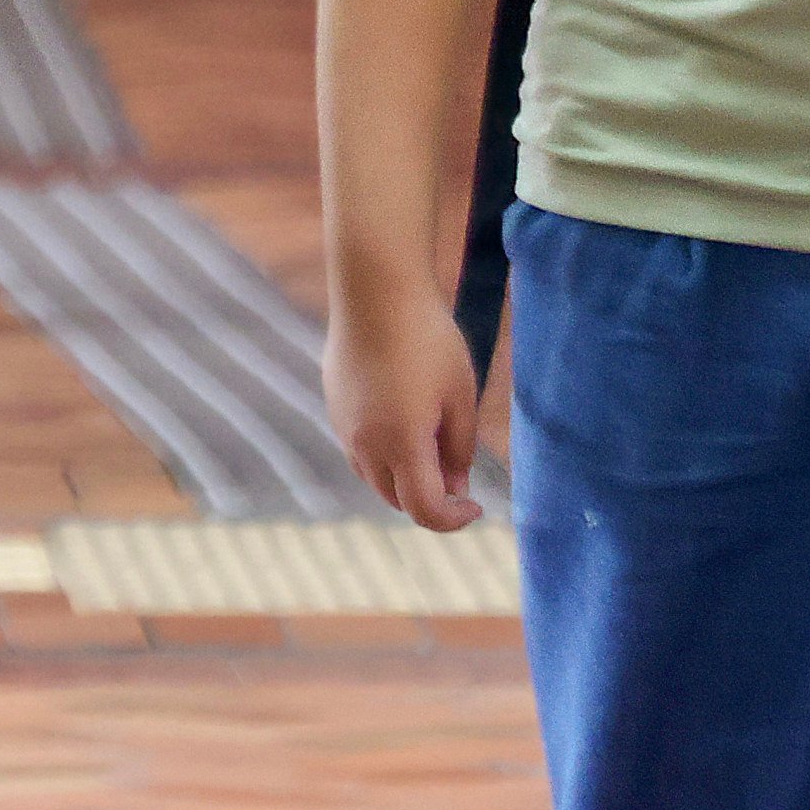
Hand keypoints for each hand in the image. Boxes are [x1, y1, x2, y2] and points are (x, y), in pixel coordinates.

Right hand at [326, 291, 484, 532]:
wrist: (376, 290)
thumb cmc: (428, 339)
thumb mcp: (460, 394)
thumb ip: (460, 447)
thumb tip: (456, 485)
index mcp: (401, 444)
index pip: (425, 510)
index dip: (453, 519)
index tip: (475, 506)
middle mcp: (365, 443)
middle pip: (396, 499)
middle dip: (428, 499)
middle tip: (457, 475)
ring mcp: (343, 424)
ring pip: (373, 476)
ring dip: (402, 477)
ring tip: (431, 444)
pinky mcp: (334, 404)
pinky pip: (358, 447)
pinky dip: (382, 452)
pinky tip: (403, 416)